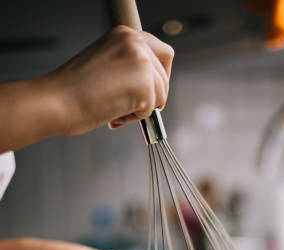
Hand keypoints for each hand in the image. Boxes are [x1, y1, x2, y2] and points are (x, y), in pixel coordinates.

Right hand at [0, 26, 173, 152]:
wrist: (55, 101)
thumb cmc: (72, 90)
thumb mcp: (105, 65)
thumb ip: (127, 67)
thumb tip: (150, 86)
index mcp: (124, 34)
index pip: (161, 53)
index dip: (158, 75)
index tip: (149, 90)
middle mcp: (135, 41)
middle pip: (165, 74)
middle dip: (153, 95)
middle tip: (130, 106)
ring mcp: (141, 61)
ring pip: (161, 94)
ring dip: (140, 109)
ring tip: (114, 109)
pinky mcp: (145, 84)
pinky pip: (152, 111)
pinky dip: (134, 118)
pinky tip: (113, 113)